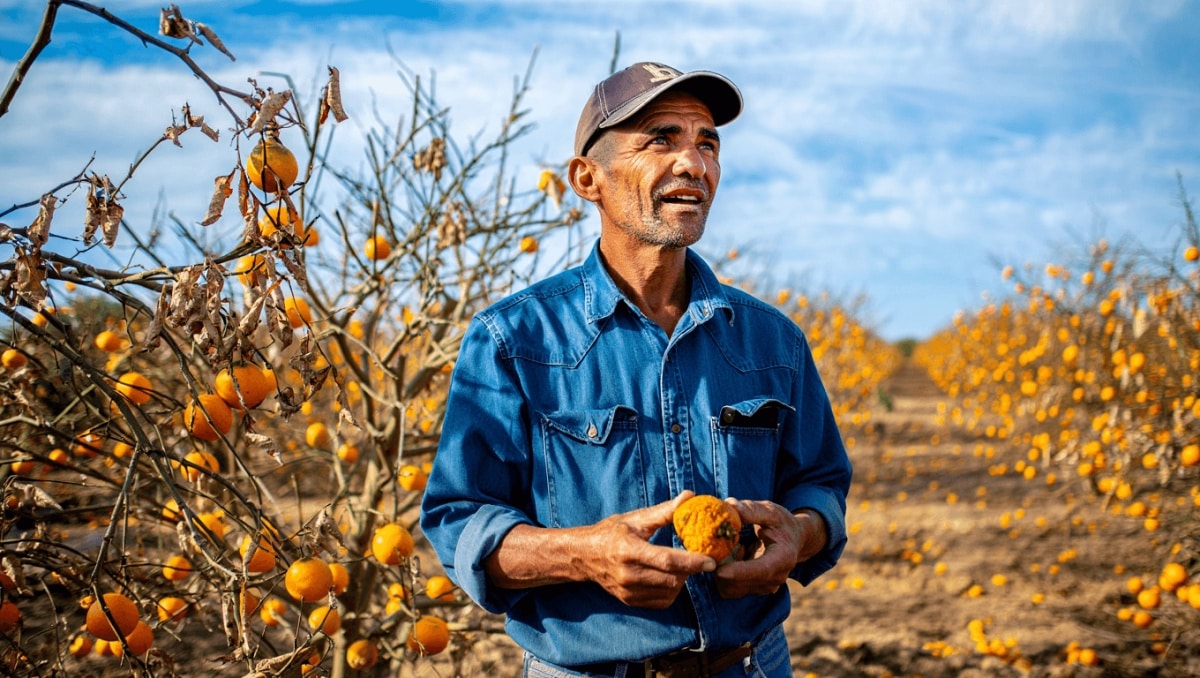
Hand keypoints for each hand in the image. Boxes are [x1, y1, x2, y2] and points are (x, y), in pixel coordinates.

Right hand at [582, 491, 715, 608]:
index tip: (711, 560)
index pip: (667, 560)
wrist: (584, 556)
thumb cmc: (612, 532)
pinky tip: (669, 575)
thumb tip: (689, 497)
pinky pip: (662, 601)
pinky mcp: (630, 601)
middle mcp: (627, 574)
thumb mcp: (636, 518)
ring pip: (669, 591)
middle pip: (671, 579)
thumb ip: (664, 511)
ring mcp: (628, 591)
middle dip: (690, 570)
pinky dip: (672, 589)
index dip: (692, 561)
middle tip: (700, 558)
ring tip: (681, 564)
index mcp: (629, 550)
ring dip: (682, 579)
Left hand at [713, 500, 826, 598]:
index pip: (761, 570)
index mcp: (783, 558)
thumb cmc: (781, 524)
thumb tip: (730, 505)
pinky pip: (730, 588)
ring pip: (731, 588)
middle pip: (741, 584)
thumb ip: (751, 509)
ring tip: (735, 548)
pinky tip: (735, 557)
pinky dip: (725, 575)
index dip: (739, 572)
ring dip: (723, 570)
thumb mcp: (770, 512)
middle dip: (722, 569)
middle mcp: (775, 578)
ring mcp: (765, 587)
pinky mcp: (754, 590)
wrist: (793, 540)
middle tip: (718, 545)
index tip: (719, 570)